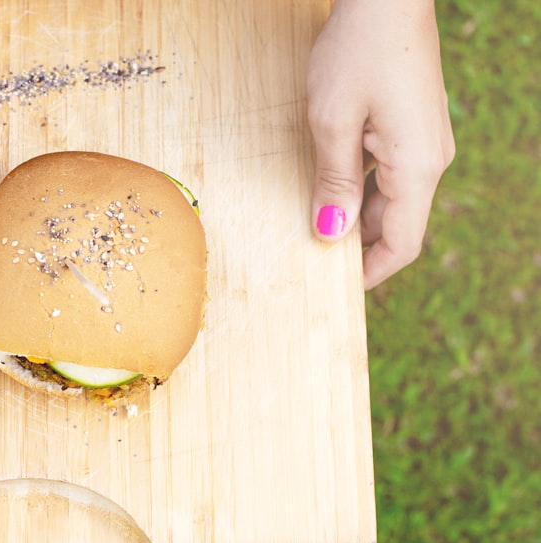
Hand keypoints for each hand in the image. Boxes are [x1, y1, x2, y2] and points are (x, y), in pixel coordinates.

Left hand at [307, 0, 454, 289]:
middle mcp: (429, 158)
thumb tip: (331, 231)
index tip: (338, 289)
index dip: (371, 273)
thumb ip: (334, 182)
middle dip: (359, 246)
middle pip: (398, 223)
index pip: (402, 243)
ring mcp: (424, 140)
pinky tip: (330, 186)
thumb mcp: (332, 122)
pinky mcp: (412, 124)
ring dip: (357, 215)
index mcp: (417, 167)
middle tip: (314, 260)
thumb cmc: (358, 51)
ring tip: (316, 225)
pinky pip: (390, 171)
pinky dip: (362, 187)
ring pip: (392, 197)